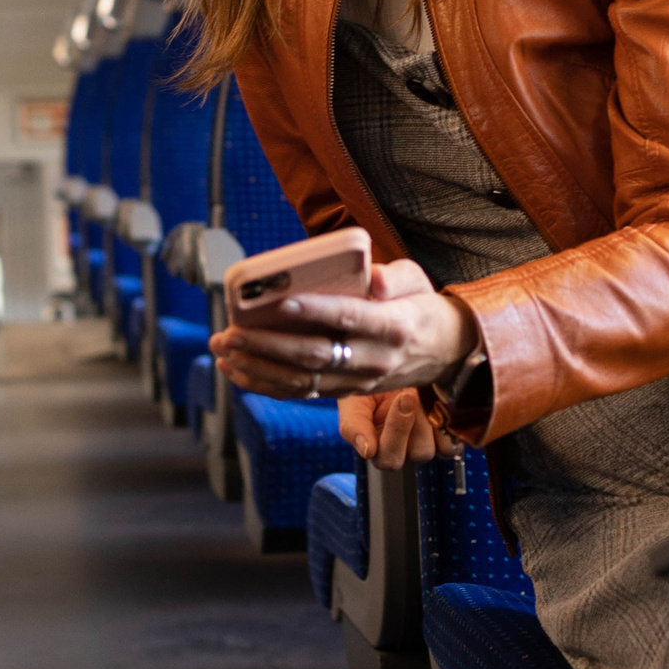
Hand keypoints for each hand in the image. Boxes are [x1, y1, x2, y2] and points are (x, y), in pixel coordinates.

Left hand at [211, 259, 469, 397]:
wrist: (444, 351)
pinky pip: (301, 392)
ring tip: (224, 349)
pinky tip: (236, 370)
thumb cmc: (420, 307)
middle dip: (266, 344)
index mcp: (393, 326)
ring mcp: (359, 381)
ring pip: (302, 379)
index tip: (280, 300)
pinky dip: (264, 384)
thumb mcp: (418, 280)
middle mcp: (374, 359)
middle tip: (231, 331)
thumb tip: (371, 277)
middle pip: (314, 355)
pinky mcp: (346, 392)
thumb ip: (394, 276)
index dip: (314, 310)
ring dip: (257, 367)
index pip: (348, 318)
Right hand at [340, 390, 450, 471]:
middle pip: (419, 454)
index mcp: (379, 449)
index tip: (400, 398)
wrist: (392, 366)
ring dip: (431, 420)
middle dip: (417, 422)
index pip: (389, 459)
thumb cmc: (368, 386)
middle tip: (410, 394)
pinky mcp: (445, 434)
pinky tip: (437, 400)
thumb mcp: (353, 402)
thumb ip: (354, 426)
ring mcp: (427, 443)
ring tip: (423, 394)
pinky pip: (453, 440)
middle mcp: (405, 451)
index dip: (396, 432)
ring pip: (438, 447)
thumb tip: (367, 451)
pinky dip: (448, 420)